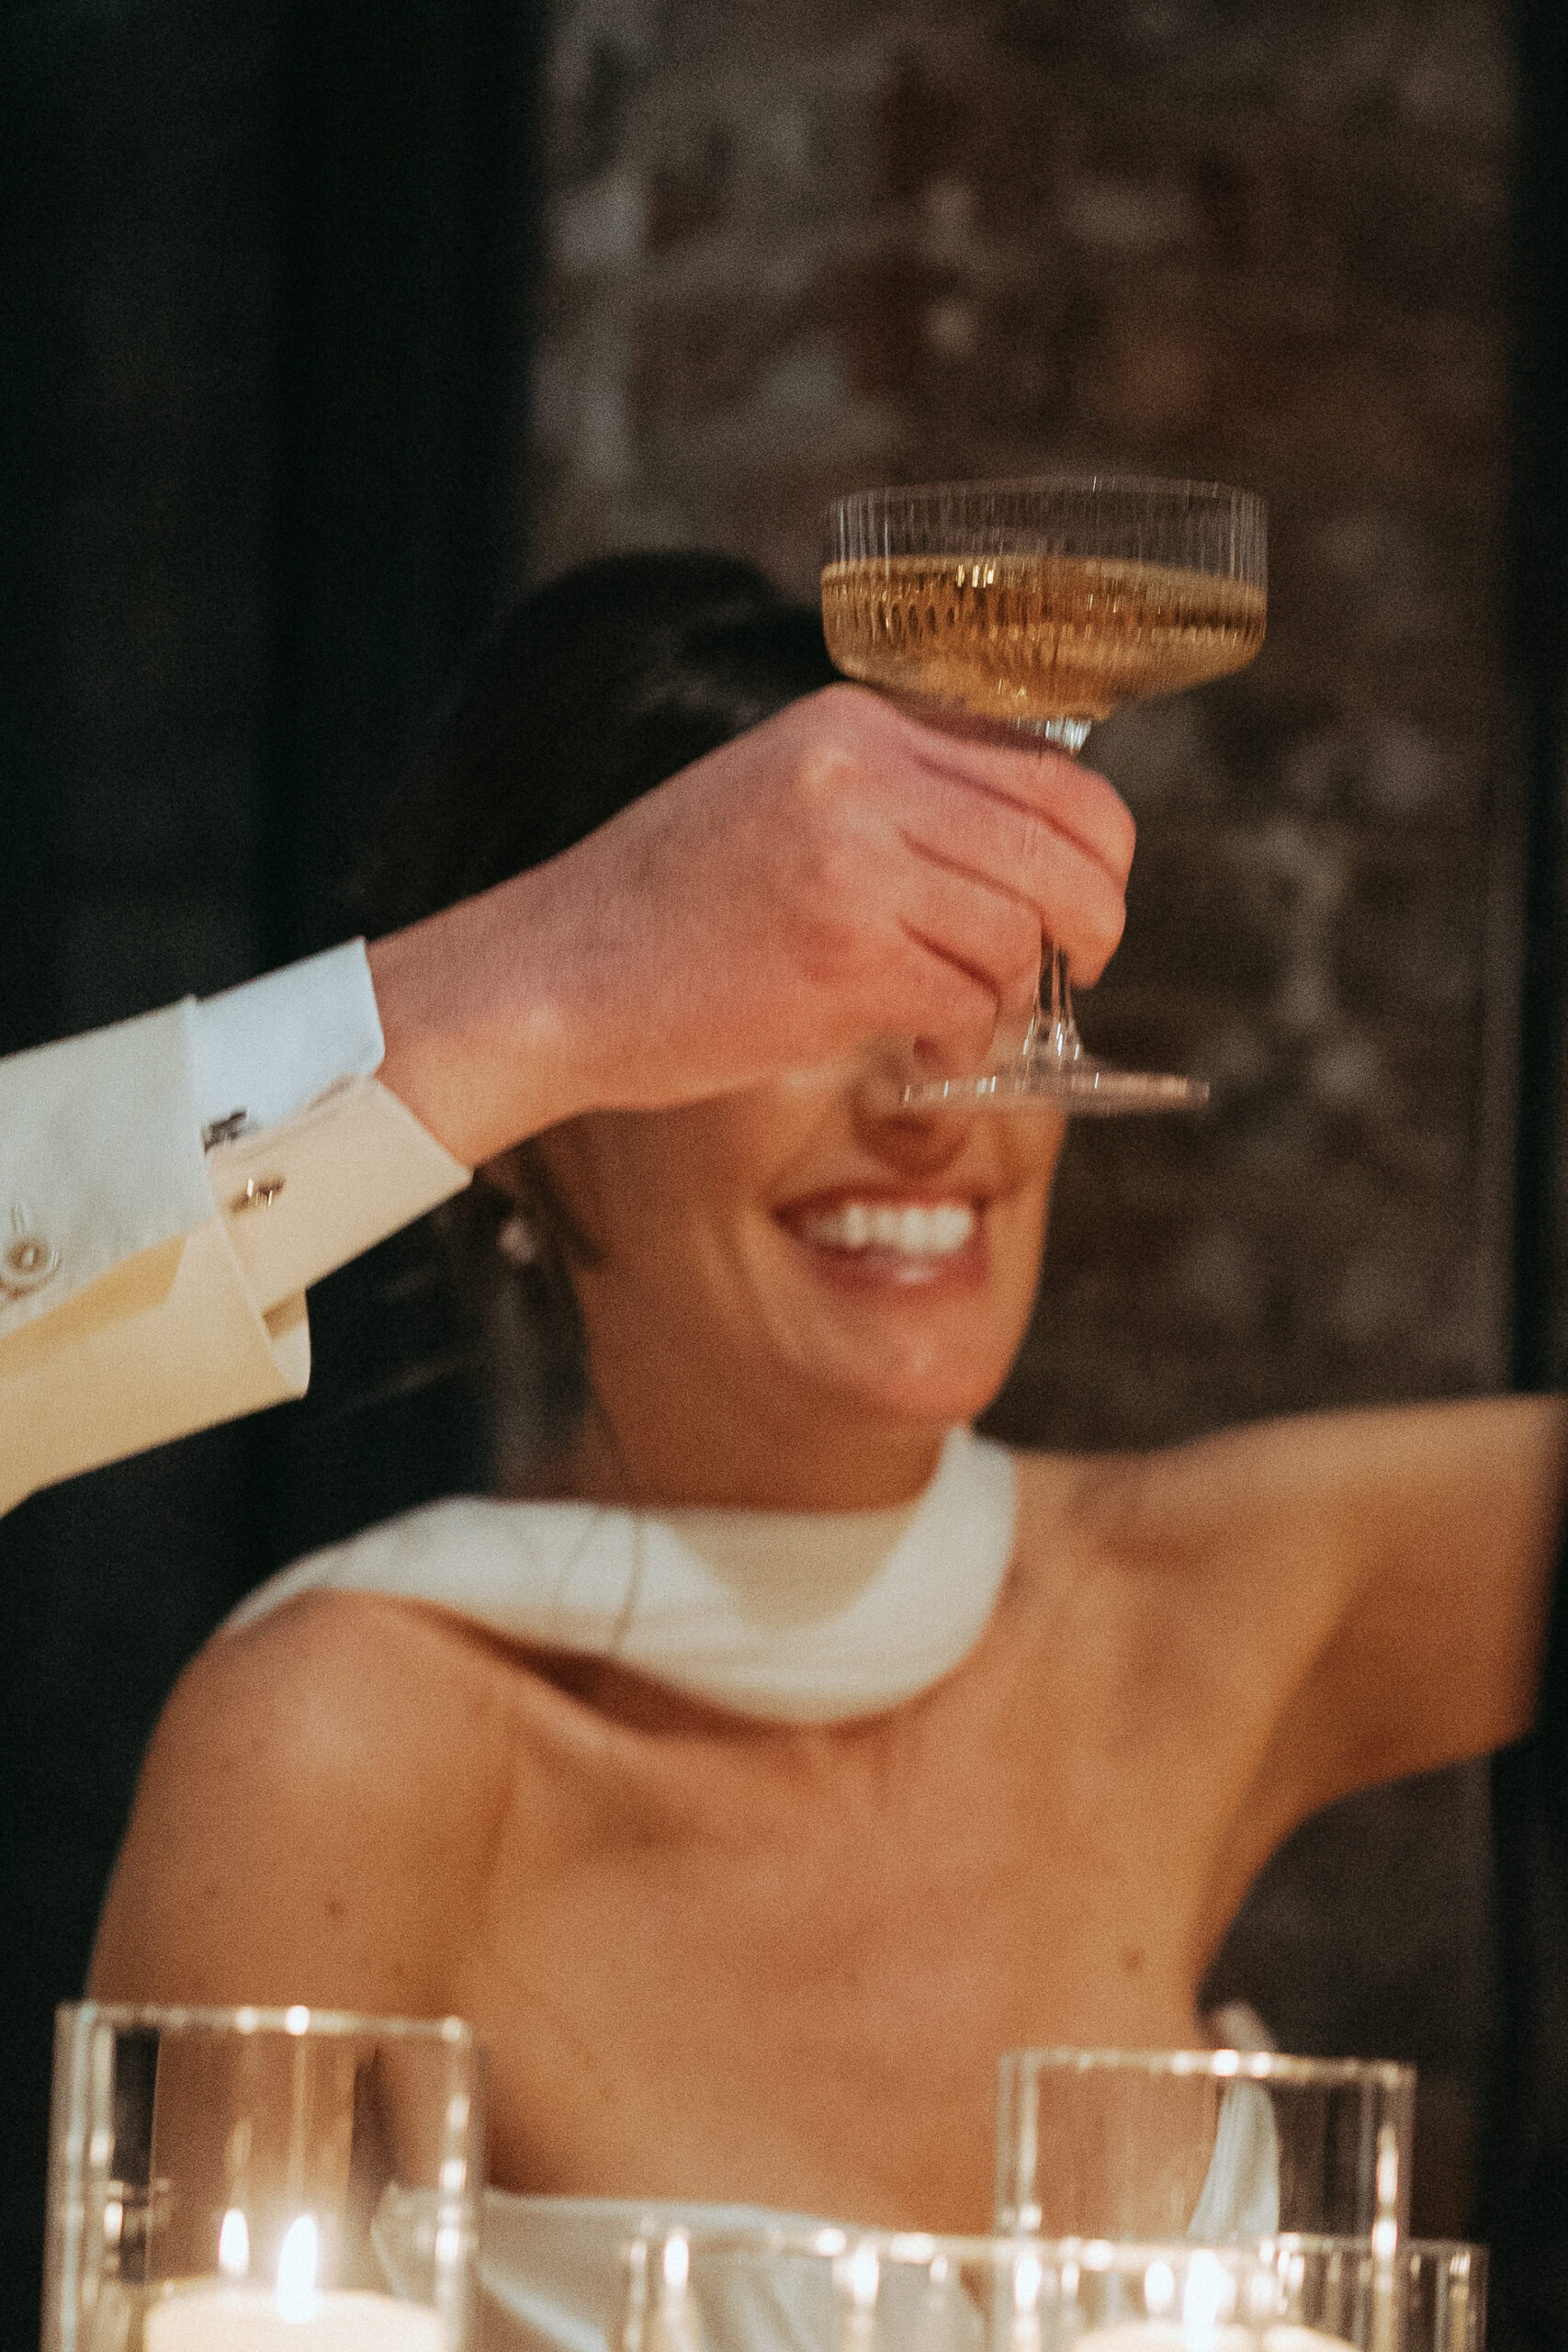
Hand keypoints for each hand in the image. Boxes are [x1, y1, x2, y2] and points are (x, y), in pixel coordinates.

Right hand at [369, 683, 1133, 1162]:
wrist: (550, 975)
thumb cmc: (662, 911)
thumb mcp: (783, 800)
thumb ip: (895, 802)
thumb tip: (1025, 856)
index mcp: (855, 723)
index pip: (1047, 766)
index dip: (1096, 844)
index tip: (1086, 895)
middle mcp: (864, 773)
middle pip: (1065, 843)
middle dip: (1093, 920)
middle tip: (1076, 968)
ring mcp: (856, 860)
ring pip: (1023, 928)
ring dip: (1010, 995)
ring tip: (957, 1025)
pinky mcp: (846, 953)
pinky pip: (970, 998)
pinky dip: (966, 1041)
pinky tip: (923, 1053)